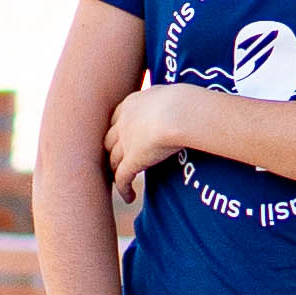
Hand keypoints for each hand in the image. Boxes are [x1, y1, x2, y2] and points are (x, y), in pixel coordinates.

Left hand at [104, 83, 200, 206]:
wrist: (178, 112)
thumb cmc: (184, 102)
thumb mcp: (173, 96)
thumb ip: (171, 102)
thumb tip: (185, 106)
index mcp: (132, 104)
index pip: (117, 118)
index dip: (117, 130)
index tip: (120, 138)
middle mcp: (124, 122)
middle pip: (110, 140)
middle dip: (110, 151)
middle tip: (115, 161)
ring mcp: (125, 142)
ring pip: (113, 161)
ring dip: (115, 172)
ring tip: (120, 181)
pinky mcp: (132, 160)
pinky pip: (122, 178)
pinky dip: (123, 189)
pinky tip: (129, 198)